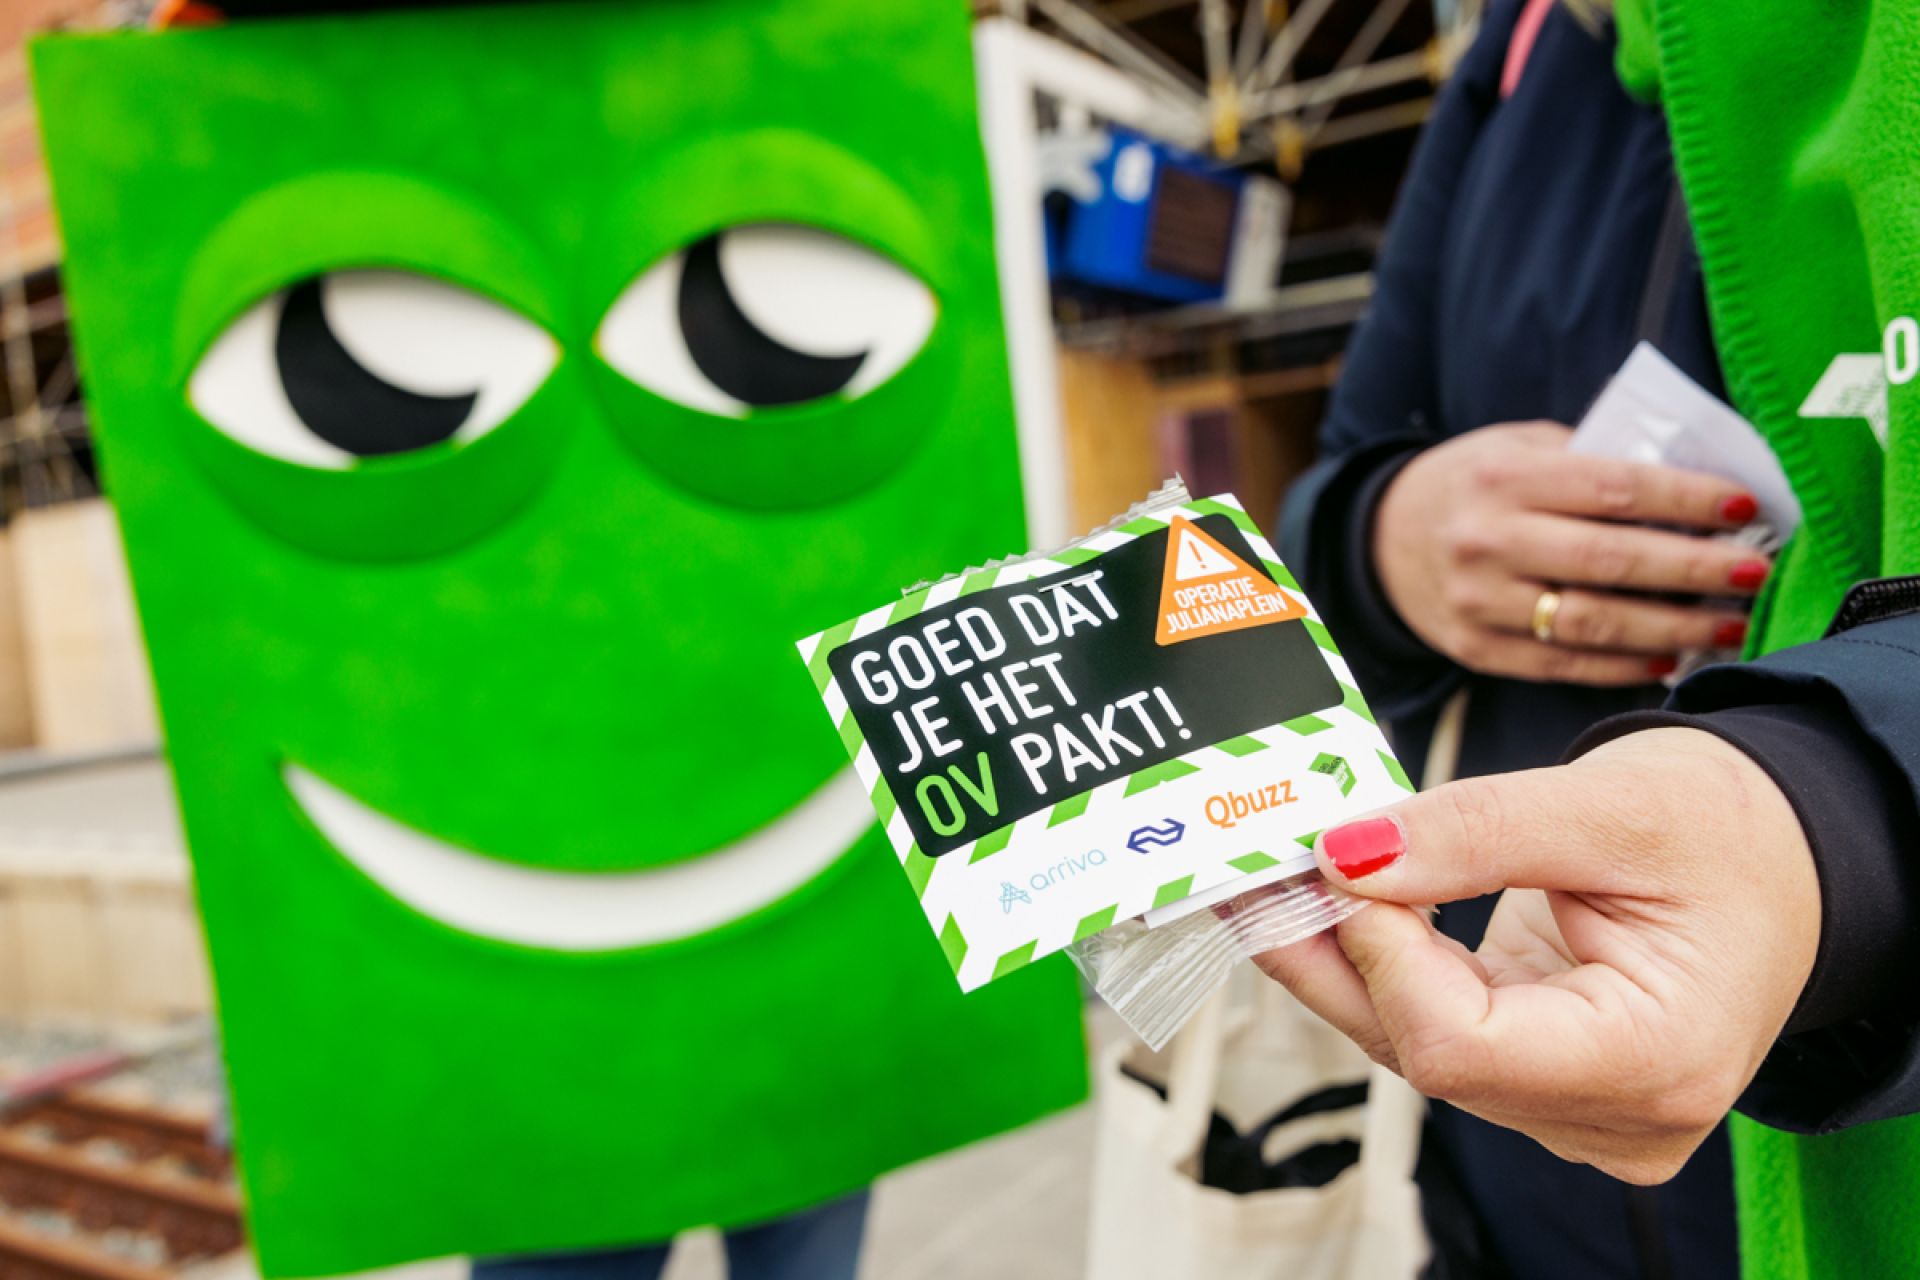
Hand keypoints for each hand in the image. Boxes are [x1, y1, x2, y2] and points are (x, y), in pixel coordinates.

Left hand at [1250, 728, 1818, 1182]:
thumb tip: (1344, 853)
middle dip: (1332, 950)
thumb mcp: (1611, 804)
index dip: (1382, 955)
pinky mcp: (1540, 1078)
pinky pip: (1433, 1029)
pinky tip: (1321, 903)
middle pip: (1424, 1052)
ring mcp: (1574, 1108)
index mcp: (1657, 1058)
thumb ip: (1474, 832)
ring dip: (1336, 956)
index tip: (1336, 859)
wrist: (1783, 862)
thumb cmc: (1729, 832)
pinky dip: (1377, 964)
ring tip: (1266, 874)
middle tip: (1247, 862)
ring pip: (1412, 1044)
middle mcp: (1615, 1113)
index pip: (1461, 1047)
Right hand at [1373, 422, 1770, 684]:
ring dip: (1672, 628)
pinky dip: (1625, 666)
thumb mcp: (1518, 448)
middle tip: (1755, 571)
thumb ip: (1589, 460)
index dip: (1686, 499)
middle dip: (1695, 569)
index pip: (1613, 488)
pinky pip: (1564, 665)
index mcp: (1502, 477)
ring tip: (1729, 625)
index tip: (1746, 506)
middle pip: (1610, 561)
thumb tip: (1695, 487)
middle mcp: (1487, 540)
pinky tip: (1671, 658)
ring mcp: (1478, 601)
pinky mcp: (1476, 649)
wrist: (1381, 542)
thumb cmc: (1474, 485)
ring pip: (1592, 623)